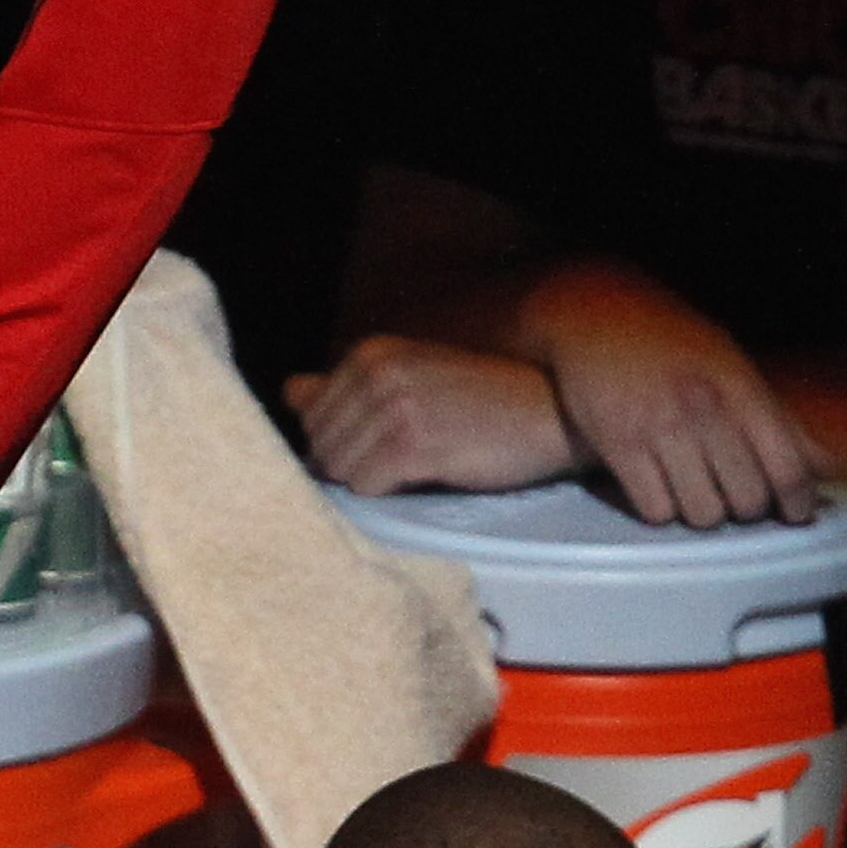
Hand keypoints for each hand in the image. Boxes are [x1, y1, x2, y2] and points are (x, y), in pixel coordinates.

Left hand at [287, 338, 577, 495]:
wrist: (556, 409)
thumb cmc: (483, 402)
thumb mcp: (412, 378)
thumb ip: (346, 386)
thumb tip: (290, 391)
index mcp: (370, 353)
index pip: (309, 415)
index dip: (337, 442)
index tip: (376, 448)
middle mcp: (375, 373)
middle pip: (320, 445)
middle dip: (349, 465)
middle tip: (398, 466)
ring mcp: (393, 406)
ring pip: (339, 470)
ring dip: (370, 481)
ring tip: (413, 471)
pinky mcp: (413, 443)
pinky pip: (366, 487)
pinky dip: (387, 493)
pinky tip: (423, 478)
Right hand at [527, 266, 826, 526]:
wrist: (595, 315)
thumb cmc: (671, 344)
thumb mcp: (733, 367)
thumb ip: (778, 417)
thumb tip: (825, 464)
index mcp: (741, 390)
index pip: (787, 468)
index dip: (795, 502)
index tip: (792, 513)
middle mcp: (704, 410)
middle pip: (746, 499)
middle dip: (744, 508)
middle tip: (734, 499)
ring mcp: (659, 428)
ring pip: (701, 512)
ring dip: (702, 512)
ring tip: (694, 495)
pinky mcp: (618, 444)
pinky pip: (655, 508)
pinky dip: (661, 509)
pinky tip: (659, 490)